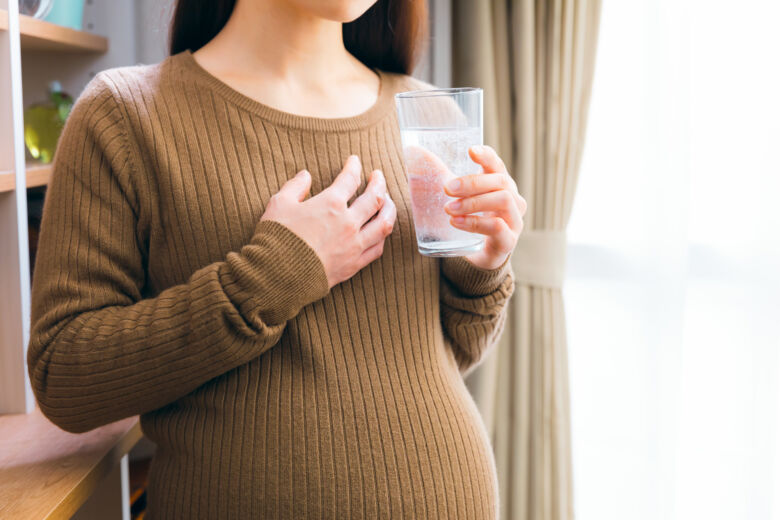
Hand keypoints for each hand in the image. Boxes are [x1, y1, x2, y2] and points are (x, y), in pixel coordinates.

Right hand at [261, 155, 396, 287]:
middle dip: (379, 183)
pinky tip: (381, 231)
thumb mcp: (279, 204)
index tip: (354, 161)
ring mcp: (354, 245)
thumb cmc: (276, 239)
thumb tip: (305, 175)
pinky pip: (377, 248)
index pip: (350, 179)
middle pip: (375, 198)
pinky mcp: (354, 265)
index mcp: (331, 204)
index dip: (354, 166)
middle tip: (378, 176)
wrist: (277, 276)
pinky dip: (382, 236)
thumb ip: (295, 187)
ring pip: (384, 223)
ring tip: (388, 201)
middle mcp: (348, 223)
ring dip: (389, 208)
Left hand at [443, 145, 526, 269]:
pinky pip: (497, 227)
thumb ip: (437, 176)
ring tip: (449, 208)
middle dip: (473, 182)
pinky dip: (475, 222)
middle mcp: (513, 200)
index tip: (470, 151)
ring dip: (473, 202)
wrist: (475, 259)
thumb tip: (413, 150)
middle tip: (447, 188)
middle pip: (500, 181)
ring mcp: (514, 221)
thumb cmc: (466, 221)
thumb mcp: (454, 198)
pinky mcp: (508, 241)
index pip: (497, 165)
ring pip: (503, 200)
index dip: (486, 156)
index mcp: (500, 186)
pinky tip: (456, 222)